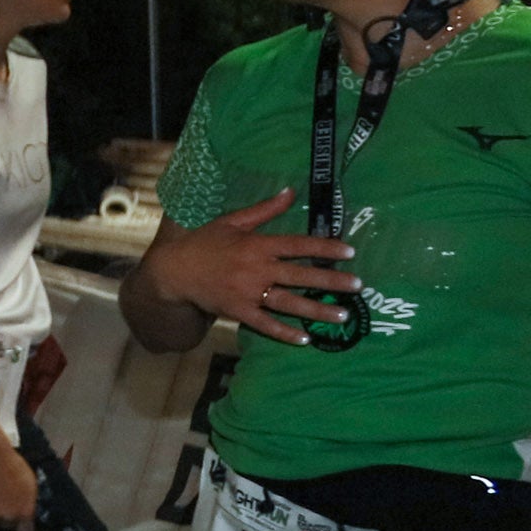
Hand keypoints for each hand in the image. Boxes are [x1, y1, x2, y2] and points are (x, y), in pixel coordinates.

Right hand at [0, 432, 36, 530]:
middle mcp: (8, 516)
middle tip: (2, 500)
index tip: (21, 528)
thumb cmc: (11, 466)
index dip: (23, 529)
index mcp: (24, 511)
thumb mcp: (29, 484)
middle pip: (6, 525)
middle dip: (5, 517)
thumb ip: (28, 503)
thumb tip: (25, 517)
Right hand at [146, 189, 361, 344]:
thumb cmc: (203, 243)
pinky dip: (284, 333)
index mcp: (257, 245)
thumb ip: (264, 209)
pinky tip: (305, 339)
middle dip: (331, 281)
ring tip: (343, 316)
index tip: (349, 251)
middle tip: (357, 286)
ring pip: (288, 302)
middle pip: (300, 275)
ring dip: (317, 310)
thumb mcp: (231, 221)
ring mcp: (247, 293)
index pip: (298, 245)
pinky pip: (265, 324)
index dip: (324, 247)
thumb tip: (291, 191)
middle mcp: (256, 269)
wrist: (172, 272)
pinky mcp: (238, 311)